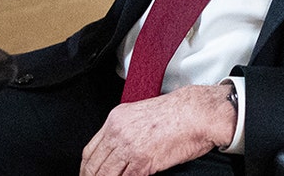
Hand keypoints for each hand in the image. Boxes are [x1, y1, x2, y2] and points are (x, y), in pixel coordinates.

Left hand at [80, 84, 236, 175]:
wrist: (196, 113)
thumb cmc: (177, 113)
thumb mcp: (141, 115)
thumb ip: (125, 132)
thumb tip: (117, 153)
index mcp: (116, 119)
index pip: (89, 150)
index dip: (86, 168)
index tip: (88, 175)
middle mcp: (118, 132)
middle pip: (94, 165)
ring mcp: (128, 147)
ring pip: (107, 174)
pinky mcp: (142, 160)